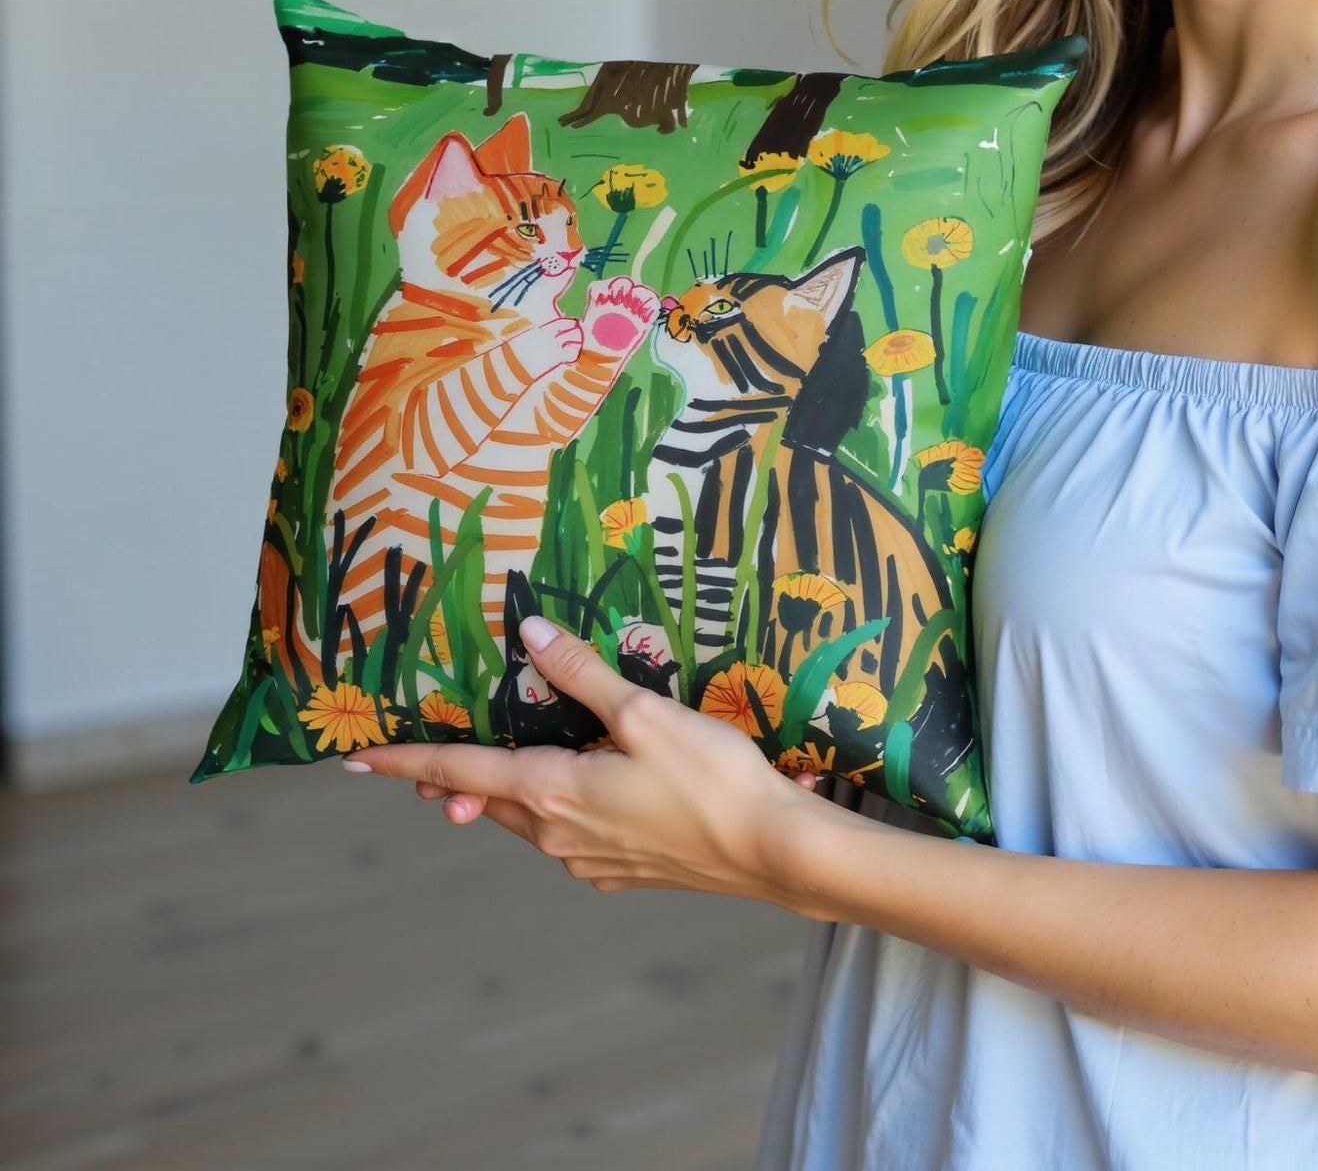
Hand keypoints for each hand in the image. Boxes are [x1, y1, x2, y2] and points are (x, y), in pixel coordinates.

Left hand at [343, 615, 814, 906]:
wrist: (774, 852)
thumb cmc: (711, 779)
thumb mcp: (645, 713)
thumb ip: (584, 674)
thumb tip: (531, 632)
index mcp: (552, 793)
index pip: (460, 773)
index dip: (406, 762)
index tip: (355, 761)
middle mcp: (558, 836)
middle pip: (492, 800)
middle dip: (460, 779)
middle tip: (432, 759)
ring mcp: (591, 861)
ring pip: (533, 820)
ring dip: (515, 793)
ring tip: (516, 763)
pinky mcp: (626, 872)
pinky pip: (574, 836)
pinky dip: (563, 809)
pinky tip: (598, 788)